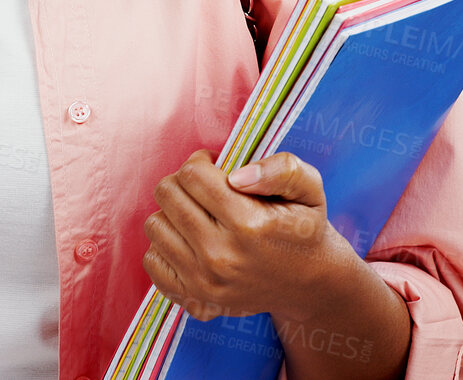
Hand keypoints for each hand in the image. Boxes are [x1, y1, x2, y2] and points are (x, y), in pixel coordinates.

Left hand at [142, 150, 352, 324]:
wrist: (310, 285)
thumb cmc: (304, 229)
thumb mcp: (310, 190)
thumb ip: (282, 170)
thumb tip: (236, 175)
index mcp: (249, 225)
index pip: (192, 175)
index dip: (201, 162)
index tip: (215, 167)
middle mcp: (222, 257)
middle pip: (167, 195)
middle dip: (183, 182)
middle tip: (204, 189)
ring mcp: (205, 283)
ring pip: (155, 224)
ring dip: (173, 213)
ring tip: (199, 215)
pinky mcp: (195, 300)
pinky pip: (152, 259)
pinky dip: (166, 245)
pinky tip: (190, 241)